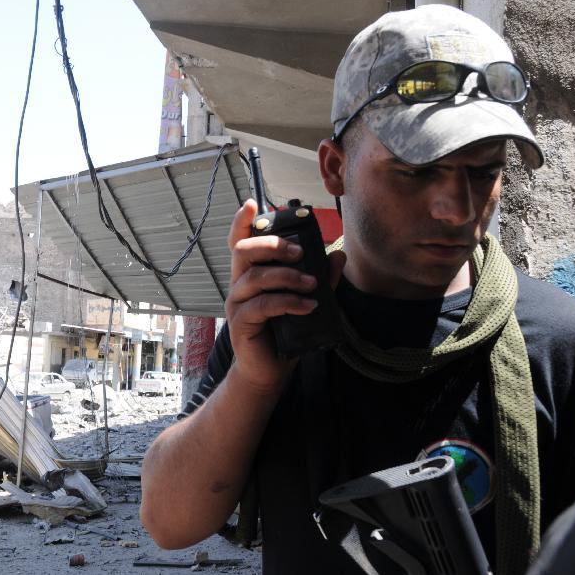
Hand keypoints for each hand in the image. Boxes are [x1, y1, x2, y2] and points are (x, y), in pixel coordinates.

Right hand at [224, 199, 345, 394]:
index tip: (252, 204)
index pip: (240, 241)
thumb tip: (337, 255)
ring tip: (312, 284)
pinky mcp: (241, 322)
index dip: (242, 222)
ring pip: (256, 277)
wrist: (270, 370)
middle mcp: (239, 284)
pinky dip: (288, 302)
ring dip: (288, 276)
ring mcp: (237, 303)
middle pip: (244, 250)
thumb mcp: (305, 300)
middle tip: (301, 253)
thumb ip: (320, 278)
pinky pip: (263, 305)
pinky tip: (308, 306)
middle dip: (274, 246)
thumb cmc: (284, 332)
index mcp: (251, 274)